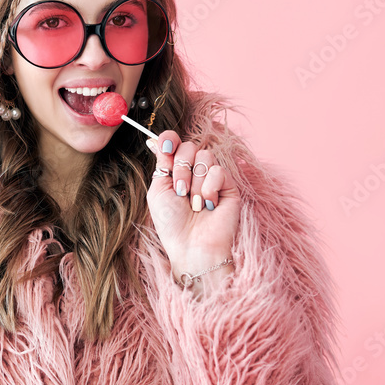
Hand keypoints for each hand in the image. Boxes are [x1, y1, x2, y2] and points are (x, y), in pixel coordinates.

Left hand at [145, 131, 241, 286]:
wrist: (192, 246)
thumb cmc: (172, 223)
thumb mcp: (158, 191)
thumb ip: (161, 164)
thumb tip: (155, 139)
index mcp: (175, 171)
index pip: (175, 142)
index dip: (170, 138)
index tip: (165, 145)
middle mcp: (194, 172)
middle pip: (190, 146)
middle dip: (180, 168)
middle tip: (179, 191)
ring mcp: (212, 178)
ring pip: (205, 156)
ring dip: (194, 182)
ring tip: (193, 203)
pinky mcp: (229, 187)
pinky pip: (219, 171)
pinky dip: (209, 189)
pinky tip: (208, 205)